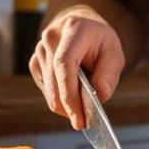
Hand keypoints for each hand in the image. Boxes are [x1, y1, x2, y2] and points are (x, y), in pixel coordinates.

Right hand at [29, 5, 124, 129]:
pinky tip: (73, 96)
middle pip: (55, 82)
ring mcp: (39, 50)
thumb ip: (109, 73)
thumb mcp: (114, 51)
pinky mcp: (34, 63)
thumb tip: (100, 95)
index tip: (79, 117)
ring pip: (49, 90)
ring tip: (83, 108)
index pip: (65, 63)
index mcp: (73, 30)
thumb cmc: (98, 40)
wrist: (80, 24)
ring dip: (65, 105)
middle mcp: (51, 38)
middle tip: (84, 123)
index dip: (70, 93)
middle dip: (69, 108)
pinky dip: (59, 99)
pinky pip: (46, 90)